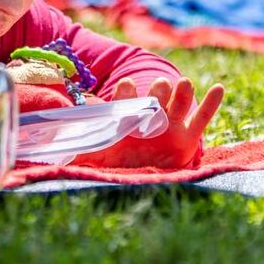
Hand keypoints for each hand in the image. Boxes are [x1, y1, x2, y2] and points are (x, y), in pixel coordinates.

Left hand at [70, 77, 225, 168]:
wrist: (139, 179)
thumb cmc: (116, 166)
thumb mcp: (94, 160)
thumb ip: (75, 155)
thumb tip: (43, 155)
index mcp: (127, 117)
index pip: (127, 99)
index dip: (127, 93)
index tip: (125, 88)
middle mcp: (150, 116)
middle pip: (156, 96)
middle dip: (157, 91)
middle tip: (158, 88)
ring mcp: (171, 124)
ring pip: (179, 102)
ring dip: (181, 93)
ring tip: (183, 84)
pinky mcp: (189, 137)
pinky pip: (202, 117)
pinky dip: (211, 103)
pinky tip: (219, 88)